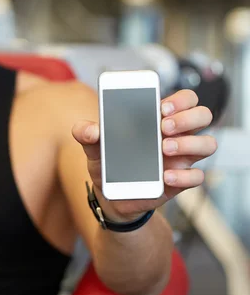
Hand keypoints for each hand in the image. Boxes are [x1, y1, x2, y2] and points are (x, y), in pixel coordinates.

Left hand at [72, 89, 217, 218]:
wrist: (110, 196)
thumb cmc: (108, 163)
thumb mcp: (94, 147)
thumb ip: (87, 134)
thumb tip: (90, 130)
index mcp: (159, 119)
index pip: (185, 99)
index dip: (180, 99)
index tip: (161, 107)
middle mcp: (176, 135)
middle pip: (203, 115)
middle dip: (187, 117)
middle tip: (163, 127)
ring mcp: (181, 158)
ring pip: (208, 144)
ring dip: (190, 143)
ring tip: (164, 149)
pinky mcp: (180, 181)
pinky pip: (197, 176)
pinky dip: (185, 175)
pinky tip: (165, 176)